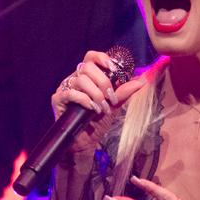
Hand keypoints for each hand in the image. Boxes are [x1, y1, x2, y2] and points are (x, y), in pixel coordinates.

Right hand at [51, 52, 167, 153]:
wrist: (86, 141)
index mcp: (87, 76)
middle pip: (87, 66)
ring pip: (81, 80)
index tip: (114, 68)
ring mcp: (65, 87)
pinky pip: (71, 93)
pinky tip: (92, 109)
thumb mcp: (114, 104)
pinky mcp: (58, 99)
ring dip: (96, 95)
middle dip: (103, 82)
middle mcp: (75, 78)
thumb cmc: (98, 121)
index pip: (91, 57)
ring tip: (102, 108)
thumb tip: (141, 80)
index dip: (102, 58)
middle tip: (111, 97)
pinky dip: (85, 100)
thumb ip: (124, 91)